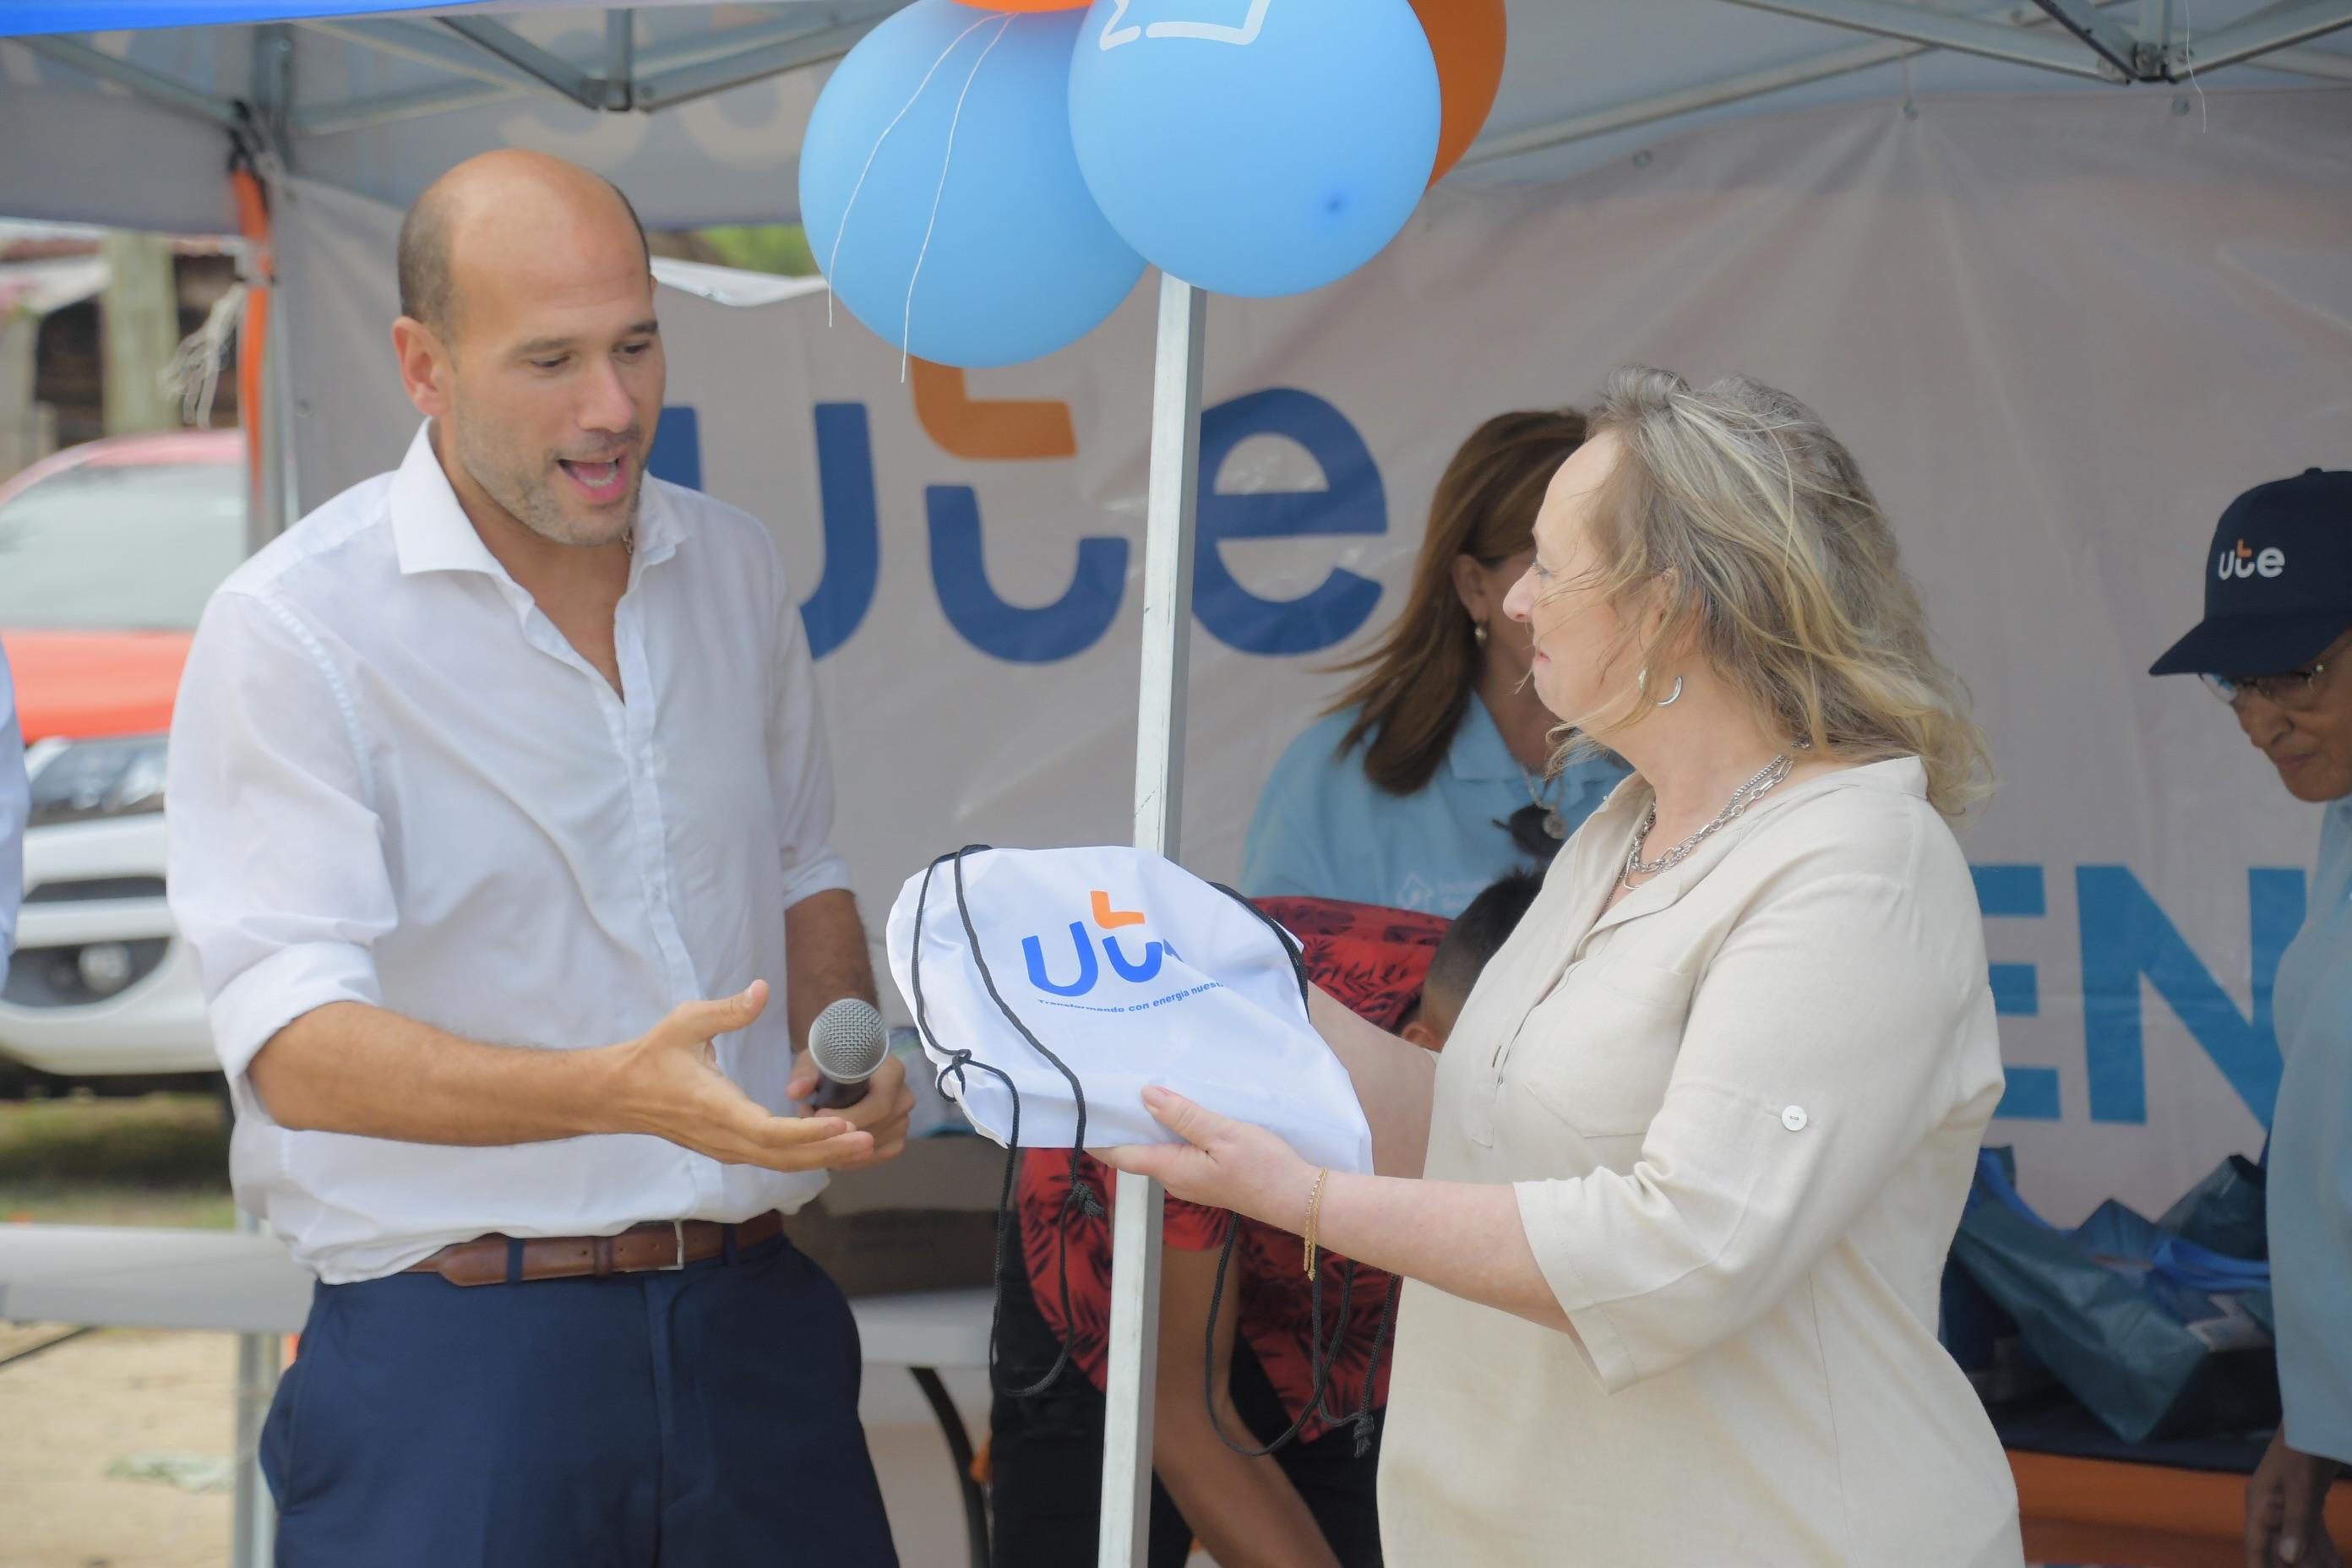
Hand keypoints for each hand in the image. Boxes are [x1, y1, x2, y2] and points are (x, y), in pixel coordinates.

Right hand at [607, 982, 876, 1173]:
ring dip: (821, 1156)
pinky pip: (770, 1159)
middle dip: (829, 1151)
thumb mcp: (686, 1022)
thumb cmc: (653, 1055)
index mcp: (715, 1107)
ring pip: (779, 1163)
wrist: (618, 1094)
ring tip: (864, 1147)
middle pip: (783, 1156)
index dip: (808, 1132)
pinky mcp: (727, 1149)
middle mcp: (723, 1137)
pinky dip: (803, 1155)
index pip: (768, 1131)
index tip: (843, 1123)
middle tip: (870, 1142)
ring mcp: (724, 1148)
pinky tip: (831, 1146)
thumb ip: (727, 1009)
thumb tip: (762, 989)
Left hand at [786, 1048, 915, 1168]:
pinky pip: (878, 1156)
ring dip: (843, 1147)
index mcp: (893, 1072)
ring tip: (816, 1136)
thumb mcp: (816, 1061)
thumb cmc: (832, 1062)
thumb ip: (805, 1074)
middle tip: (810, 1129)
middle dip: (841, 1133)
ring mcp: (904, 1121)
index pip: (879, 1104)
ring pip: (876, 1145)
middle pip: (877, 1127)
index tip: (817, 1116)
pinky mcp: (897, 1139)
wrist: (847, 1069)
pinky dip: (853, 1159)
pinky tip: (832, 1152)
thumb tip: (794, 1092)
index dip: (848, 1116)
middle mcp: (904, 1097)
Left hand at [1097, 1086, 1316, 1231]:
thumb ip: (1183, 1116)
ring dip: (1148, 1128)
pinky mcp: (1207, 1178)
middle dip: (1122, 1126)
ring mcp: (1191, 1181)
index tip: (1082, 1114)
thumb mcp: (1222, 1132)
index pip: (1121, 1155)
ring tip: (1141, 1094)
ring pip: (1158, 1152)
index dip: (1098, 1138)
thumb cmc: (1264, 1167)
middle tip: (1112, 1090)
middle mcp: (1175, 1179)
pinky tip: (1178, 1114)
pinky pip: (1177, 1153)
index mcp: (1172, 1169)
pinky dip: (1170, 1133)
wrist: (1299, 1199)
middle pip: (1136, 1152)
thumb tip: (1145, 1096)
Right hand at [2248, 1429, 2345, 1567]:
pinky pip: (2313, 1532)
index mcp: (2260, 1505)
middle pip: (2279, 1548)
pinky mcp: (2307, 1501)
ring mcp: (2289, 1505)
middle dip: (2295, 1566)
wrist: (2317, 1418)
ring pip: (2299, 1543)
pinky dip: (2323, 1549)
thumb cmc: (2301, 1448)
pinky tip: (2335, 1563)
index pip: (2256, 1546)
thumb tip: (2288, 1559)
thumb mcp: (2299, 1486)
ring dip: (2314, 1562)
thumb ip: (2295, 1523)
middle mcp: (2271, 1509)